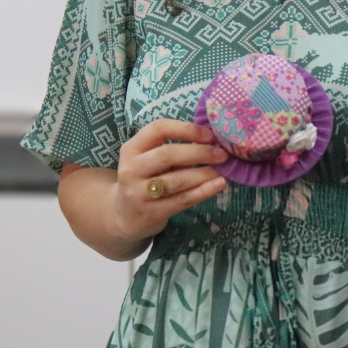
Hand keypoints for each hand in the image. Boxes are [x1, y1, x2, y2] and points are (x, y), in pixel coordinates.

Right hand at [112, 119, 227, 240]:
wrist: (125, 217)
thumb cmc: (145, 179)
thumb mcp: (148, 159)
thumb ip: (171, 148)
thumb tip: (212, 140)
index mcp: (132, 148)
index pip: (159, 129)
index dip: (187, 130)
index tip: (209, 135)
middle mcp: (132, 168)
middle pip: (167, 154)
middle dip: (199, 152)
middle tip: (222, 154)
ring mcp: (139, 192)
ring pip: (177, 180)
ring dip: (204, 173)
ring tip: (223, 170)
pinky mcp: (152, 212)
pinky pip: (182, 199)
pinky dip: (204, 191)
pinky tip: (219, 184)